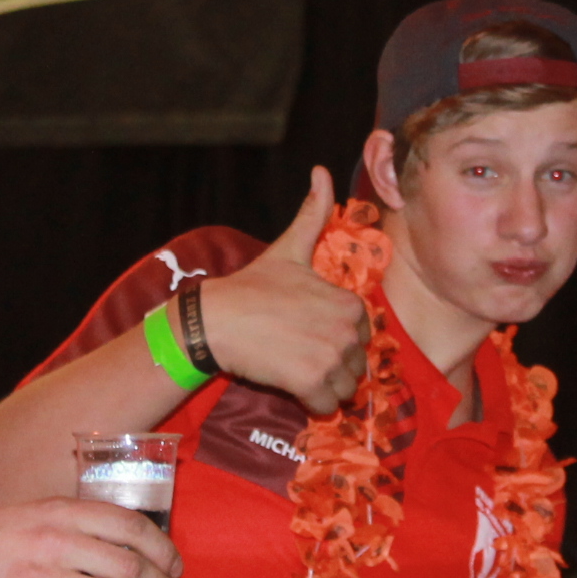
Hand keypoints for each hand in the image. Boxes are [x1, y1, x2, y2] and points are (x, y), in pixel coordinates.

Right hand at [199, 167, 371, 414]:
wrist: (215, 320)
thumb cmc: (251, 287)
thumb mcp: (288, 249)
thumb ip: (312, 214)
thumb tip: (321, 170)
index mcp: (350, 303)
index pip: (361, 338)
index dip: (334, 340)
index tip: (306, 333)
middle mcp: (347, 329)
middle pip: (355, 366)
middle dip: (330, 366)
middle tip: (296, 352)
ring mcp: (331, 357)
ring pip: (344, 389)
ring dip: (322, 388)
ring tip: (293, 368)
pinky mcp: (312, 383)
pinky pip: (326, 407)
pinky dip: (310, 404)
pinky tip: (289, 385)